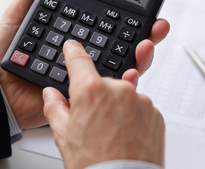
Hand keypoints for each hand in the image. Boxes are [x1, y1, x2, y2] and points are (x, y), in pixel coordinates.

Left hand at [0, 0, 168, 129]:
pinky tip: (129, 73)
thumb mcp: (19, 14)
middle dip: (145, 37)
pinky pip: (106, 92)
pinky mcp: (81, 95)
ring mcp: (84, 76)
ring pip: (121, 68)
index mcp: (74, 35)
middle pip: (122, 46)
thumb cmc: (3, 52)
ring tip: (145, 46)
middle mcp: (84, 55)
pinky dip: (122, 83)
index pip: (108, 25)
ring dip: (140, 57)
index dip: (128, 17)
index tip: (145, 8)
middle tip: (156, 27)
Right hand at [43, 40, 164, 168]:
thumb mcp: (64, 136)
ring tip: (110, 133)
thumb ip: (55, 108)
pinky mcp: (155, 113)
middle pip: (102, 82)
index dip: (73, 51)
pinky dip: (132, 116)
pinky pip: (139, 107)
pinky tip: (124, 135)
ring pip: (123, 95)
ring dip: (116, 107)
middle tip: (92, 121)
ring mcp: (140, 100)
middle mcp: (118, 90)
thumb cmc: (94, 165)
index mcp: (91, 91)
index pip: (79, 60)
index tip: (72, 47)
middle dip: (96, 96)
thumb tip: (50, 95)